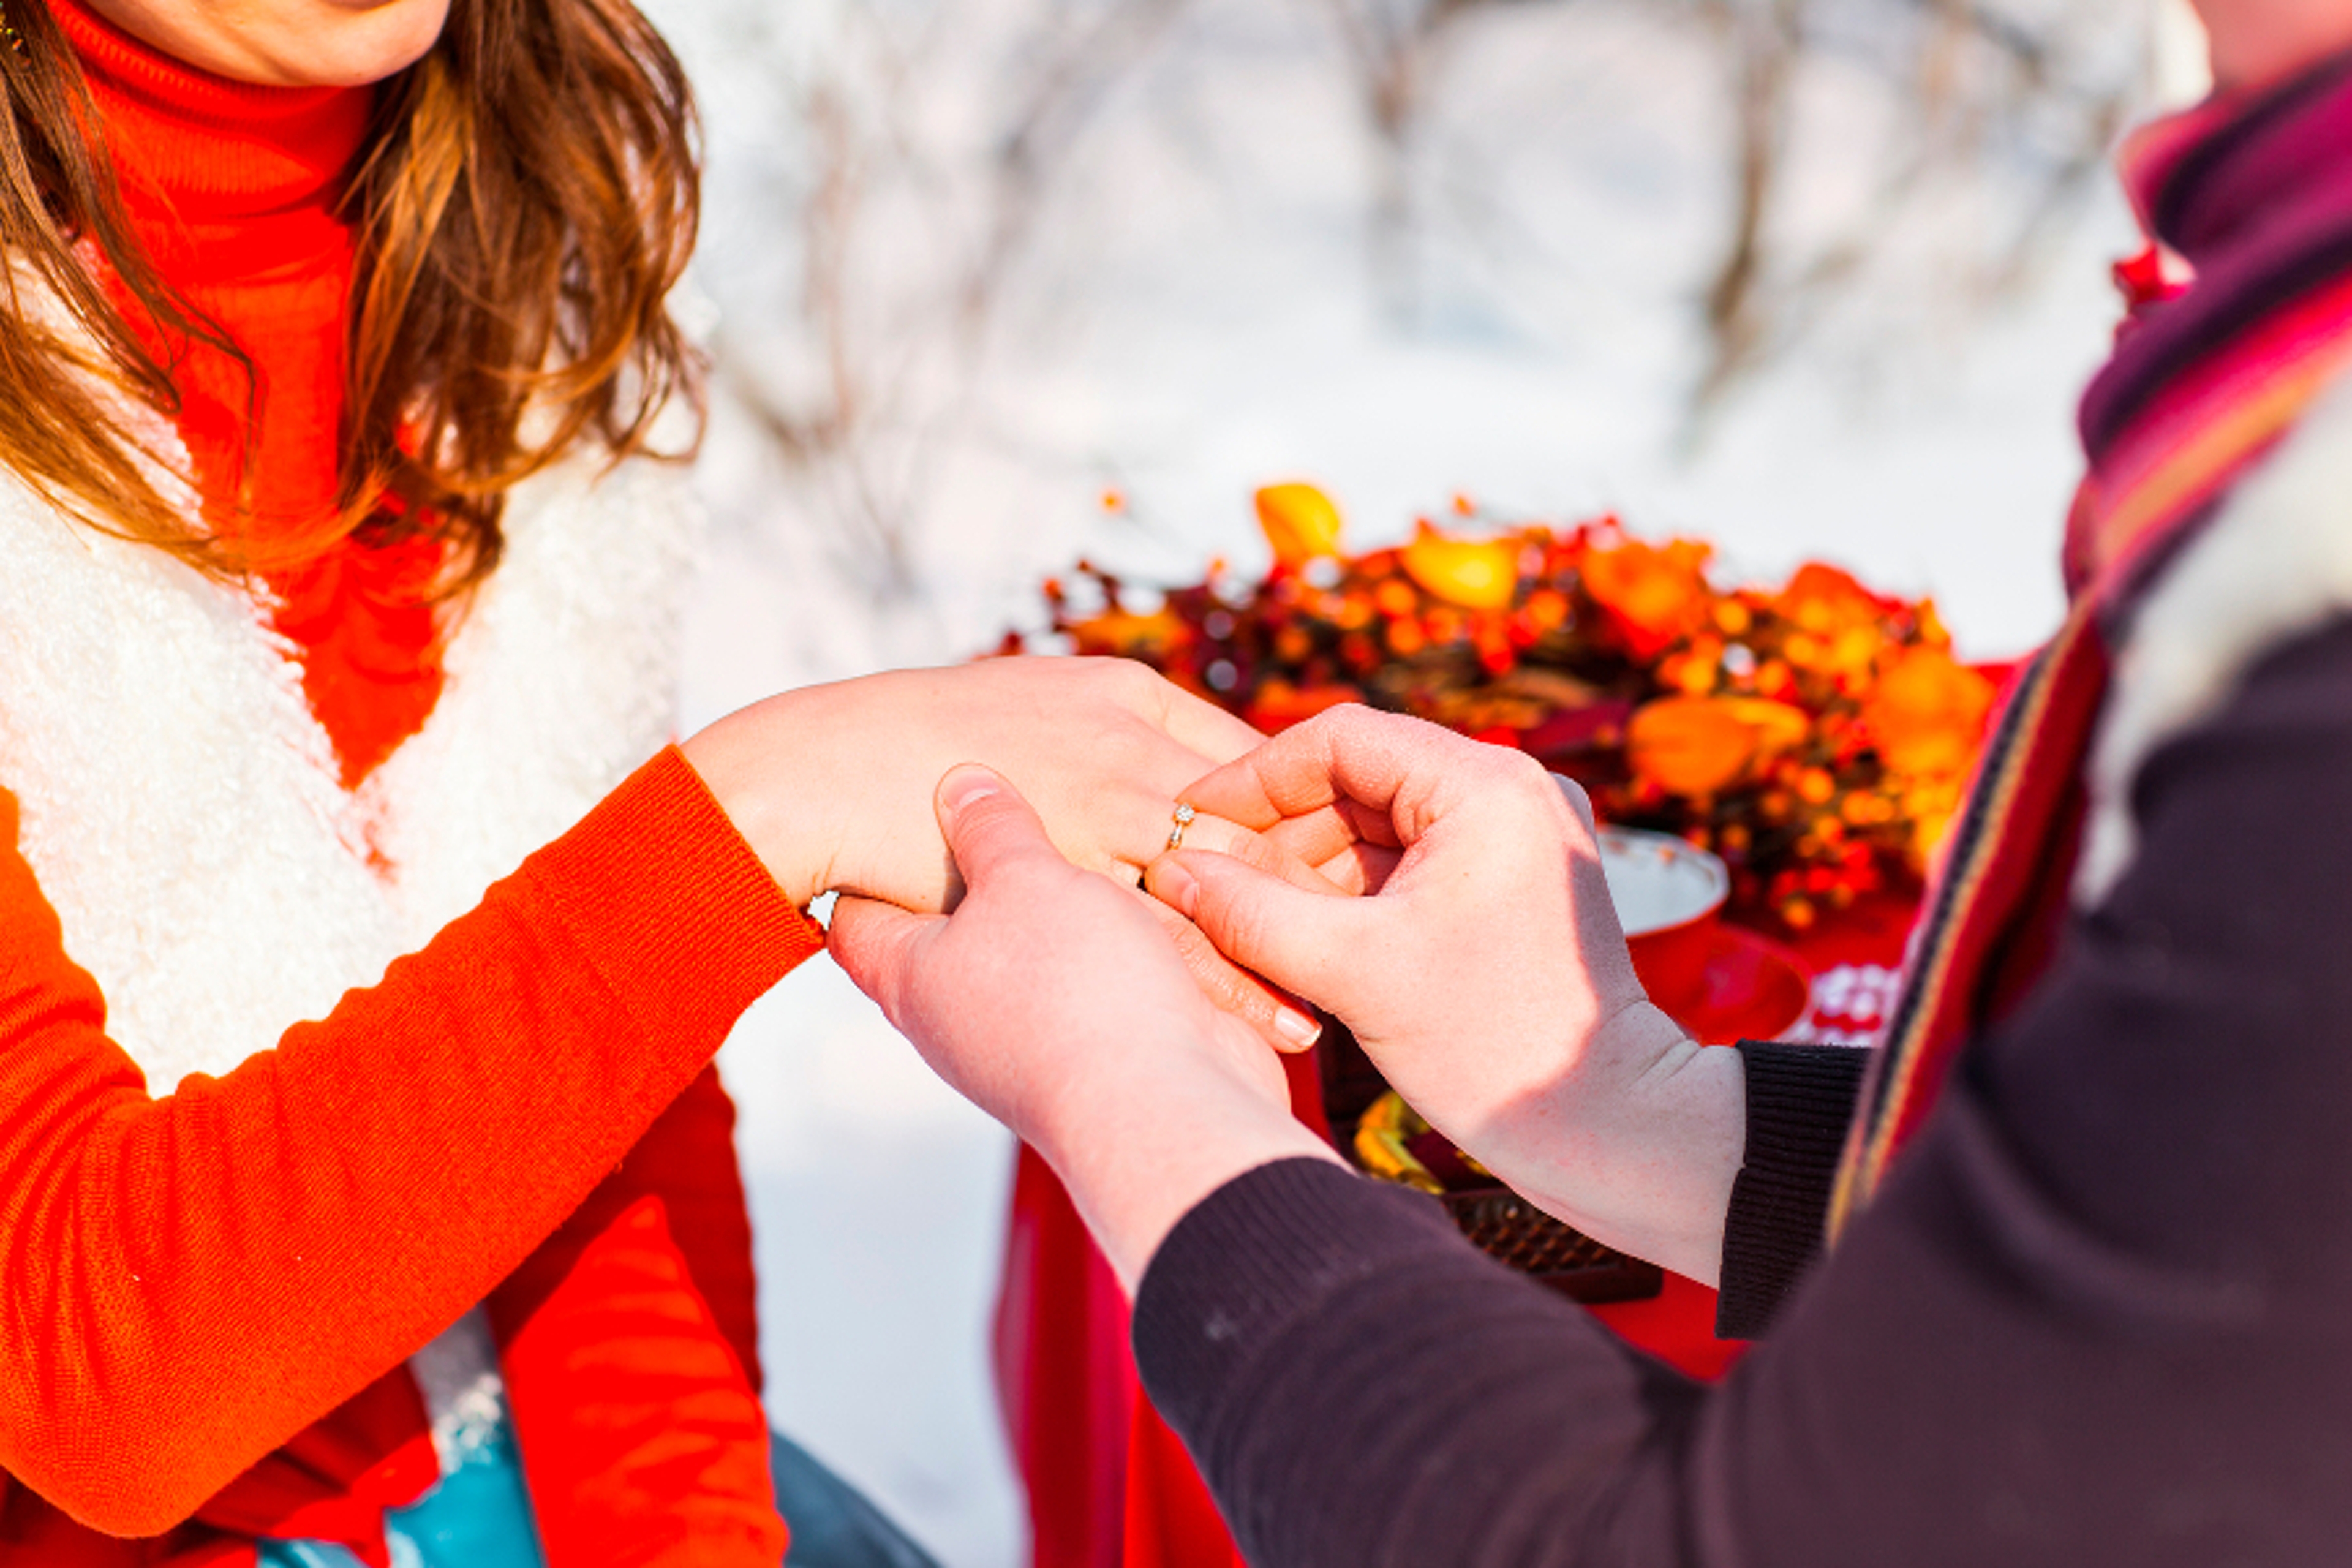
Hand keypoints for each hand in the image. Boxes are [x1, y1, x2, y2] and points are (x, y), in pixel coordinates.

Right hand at [679, 657, 1318, 1046]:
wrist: (825, 769)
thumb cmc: (923, 736)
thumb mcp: (1037, 708)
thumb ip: (1115, 734)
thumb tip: (1183, 779)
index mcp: (1127, 696)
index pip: (1249, 757)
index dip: (1305, 819)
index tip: (1351, 874)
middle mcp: (1126, 744)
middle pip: (1256, 817)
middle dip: (1319, 885)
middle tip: (1374, 948)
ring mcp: (1094, 806)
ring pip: (1220, 879)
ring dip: (1282, 941)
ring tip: (1328, 1009)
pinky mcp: (1060, 872)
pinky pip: (1160, 930)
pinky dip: (1220, 977)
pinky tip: (1264, 1021)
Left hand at [829, 766, 1338, 1290]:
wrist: (1167, 1103)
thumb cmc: (1075, 994)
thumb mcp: (1024, 878)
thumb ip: (993, 828)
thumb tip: (961, 785)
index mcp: (911, 975)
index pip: (854, 918)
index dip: (862, 863)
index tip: (880, 818)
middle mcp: (956, 1015)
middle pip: (940, 933)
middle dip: (968, 873)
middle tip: (988, 808)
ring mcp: (1024, 1039)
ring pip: (1022, 955)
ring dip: (1047, 907)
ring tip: (1073, 841)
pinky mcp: (1096, 1046)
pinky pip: (1086, 980)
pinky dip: (1104, 939)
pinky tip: (1136, 900)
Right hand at [1145, 705, 1745, 1283]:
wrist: (1609, 1124)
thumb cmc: (1491, 1048)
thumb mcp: (1351, 972)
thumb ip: (1247, 912)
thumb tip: (1169, 869)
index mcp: (1485, 785)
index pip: (1340, 738)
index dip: (1253, 777)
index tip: (1191, 822)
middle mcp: (1511, 790)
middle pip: (1359, 777)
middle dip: (1279, 830)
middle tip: (1208, 880)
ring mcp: (1518, 834)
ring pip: (1381, 823)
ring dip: (1311, 866)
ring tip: (1246, 919)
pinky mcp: (1515, 880)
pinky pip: (1413, 860)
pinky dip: (1354, 892)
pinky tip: (1302, 937)